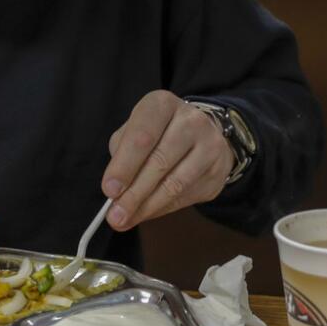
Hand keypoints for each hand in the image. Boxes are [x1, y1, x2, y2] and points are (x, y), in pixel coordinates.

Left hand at [101, 90, 234, 231]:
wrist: (204, 133)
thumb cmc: (158, 132)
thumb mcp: (135, 128)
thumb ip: (122, 154)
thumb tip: (115, 192)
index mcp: (162, 104)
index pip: (142, 136)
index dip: (124, 166)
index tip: (109, 190)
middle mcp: (190, 120)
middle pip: (159, 162)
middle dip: (133, 194)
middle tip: (115, 216)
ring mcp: (209, 145)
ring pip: (175, 184)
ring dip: (147, 207)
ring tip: (125, 220)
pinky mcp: (217, 171)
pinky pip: (186, 196)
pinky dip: (162, 208)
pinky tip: (146, 213)